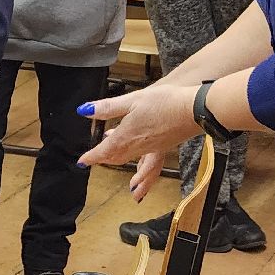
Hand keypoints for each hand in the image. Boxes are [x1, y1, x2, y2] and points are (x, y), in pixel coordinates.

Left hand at [76, 83, 197, 201]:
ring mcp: (152, 148)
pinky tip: (144, 165)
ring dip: (122, 165)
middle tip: (94, 160)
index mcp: (126, 136)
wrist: (193, 110)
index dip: (91, 157)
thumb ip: (108, 108)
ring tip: (122, 175)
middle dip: (105, 160)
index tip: (81, 162)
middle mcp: (137, 147)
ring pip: (132, 162)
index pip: (103, 151)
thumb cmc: (163, 102)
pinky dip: (142, 170)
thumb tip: (84, 111)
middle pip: (117, 158)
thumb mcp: (131, 100)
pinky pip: (148, 163)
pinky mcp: (163, 146)